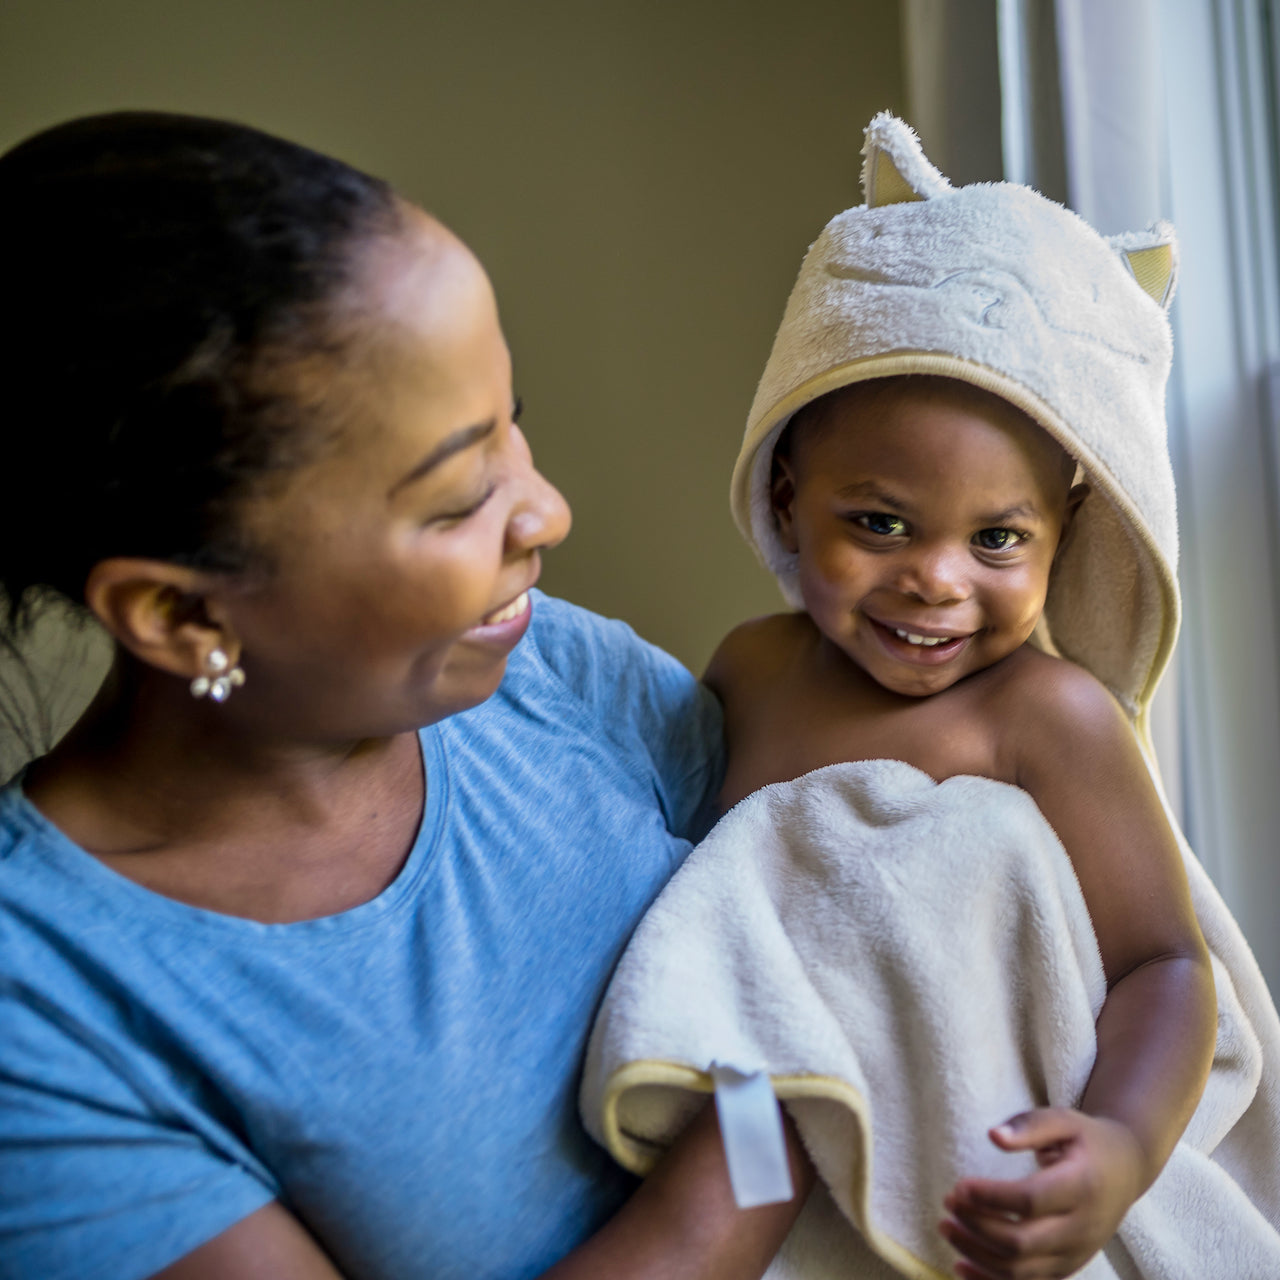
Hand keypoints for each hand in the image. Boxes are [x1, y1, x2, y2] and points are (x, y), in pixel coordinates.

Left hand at [939, 1108, 1144, 1278]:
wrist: (1126, 1170)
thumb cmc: (1086, 1140)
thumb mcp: (1063, 1120)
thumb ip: (1029, 1126)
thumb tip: (994, 1136)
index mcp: (1082, 1187)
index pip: (1030, 1201)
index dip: (990, 1197)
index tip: (959, 1186)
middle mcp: (1083, 1228)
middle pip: (1022, 1242)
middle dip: (976, 1226)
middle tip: (947, 1204)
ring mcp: (1077, 1254)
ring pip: (1021, 1271)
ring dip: (977, 1254)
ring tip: (947, 1229)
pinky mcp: (1068, 1267)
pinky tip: (961, 1265)